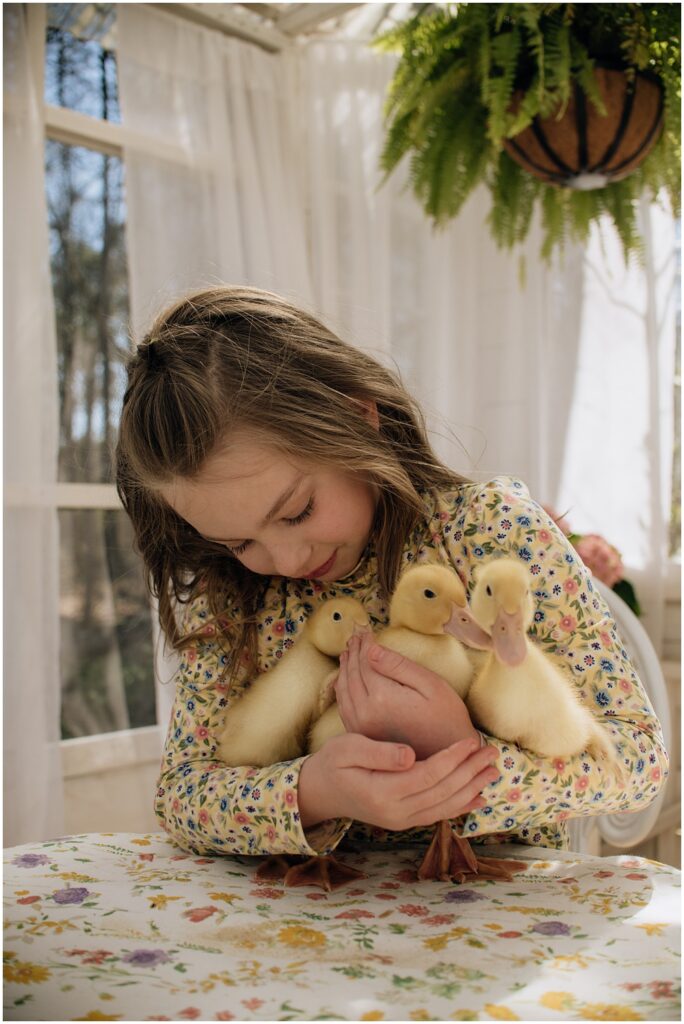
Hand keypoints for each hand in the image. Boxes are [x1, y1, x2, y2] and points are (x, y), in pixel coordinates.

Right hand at [298, 731, 499, 830]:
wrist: (321, 791)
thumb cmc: (334, 762)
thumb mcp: (347, 748)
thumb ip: (378, 752)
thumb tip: (410, 756)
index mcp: (383, 792)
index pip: (428, 775)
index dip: (452, 759)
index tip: (470, 740)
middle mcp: (396, 812)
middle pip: (442, 792)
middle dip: (470, 771)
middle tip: (492, 752)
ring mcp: (401, 820)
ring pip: (445, 806)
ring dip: (471, 788)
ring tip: (492, 770)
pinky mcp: (405, 821)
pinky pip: (438, 815)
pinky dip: (461, 806)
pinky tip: (478, 797)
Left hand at [335, 631, 479, 759]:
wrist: (448, 753)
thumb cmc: (446, 715)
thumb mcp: (430, 684)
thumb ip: (399, 666)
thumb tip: (372, 649)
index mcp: (382, 697)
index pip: (366, 662)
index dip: (365, 644)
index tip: (366, 630)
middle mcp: (366, 713)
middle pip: (352, 674)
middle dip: (353, 652)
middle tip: (355, 636)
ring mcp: (361, 726)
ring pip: (344, 690)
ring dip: (345, 668)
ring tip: (349, 652)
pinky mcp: (362, 735)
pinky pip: (344, 707)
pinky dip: (342, 689)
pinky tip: (344, 679)